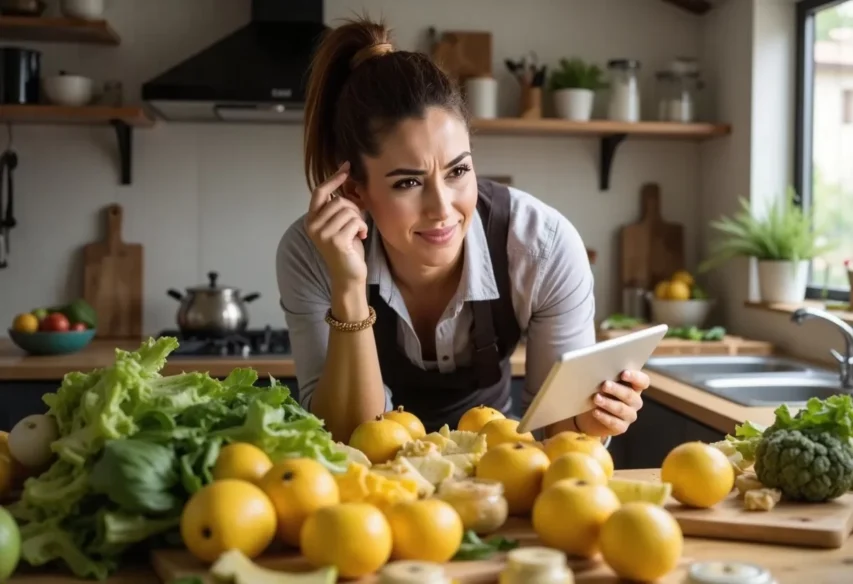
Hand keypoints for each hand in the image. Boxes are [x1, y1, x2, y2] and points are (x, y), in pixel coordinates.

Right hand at [304, 161, 368, 285]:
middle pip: (339, 201)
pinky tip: (360, 238)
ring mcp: (322, 234)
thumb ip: (340, 207)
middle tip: (357, 224)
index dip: (334, 178)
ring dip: (359, 220)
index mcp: (311, 220)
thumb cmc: (348, 249)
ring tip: (357, 232)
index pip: (320, 192)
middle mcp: (312, 226)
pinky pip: (355, 221)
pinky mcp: (335, 241)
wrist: (349, 275)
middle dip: (354, 209)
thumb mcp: (341, 224)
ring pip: (348, 210)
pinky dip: (362, 228)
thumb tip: (349, 181)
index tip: (347, 166)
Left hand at [575, 370, 649, 436]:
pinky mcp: (621, 427)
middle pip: (630, 395)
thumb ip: (606, 375)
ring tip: (596, 398)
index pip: (643, 381)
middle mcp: (635, 401)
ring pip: (622, 409)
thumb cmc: (600, 393)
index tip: (623, 373)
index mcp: (634, 387)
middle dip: (616, 389)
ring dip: (608, 403)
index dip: (635, 377)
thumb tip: (598, 367)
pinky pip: (615, 423)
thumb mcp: (604, 383)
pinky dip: (604, 417)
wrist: (591, 415)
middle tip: (604, 385)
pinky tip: (595, 412)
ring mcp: (630, 415)